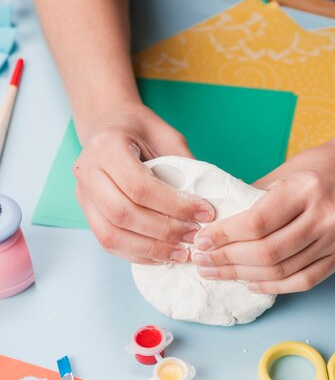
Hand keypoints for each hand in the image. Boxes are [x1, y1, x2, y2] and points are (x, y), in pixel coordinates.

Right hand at [74, 103, 214, 262]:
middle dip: (164, 231)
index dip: (174, 205)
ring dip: (151, 249)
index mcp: (106, 147)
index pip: (139, 186)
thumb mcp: (165, 135)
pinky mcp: (86, 212)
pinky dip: (138, 253)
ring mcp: (82, 195)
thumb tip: (206, 202)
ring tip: (181, 253)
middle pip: (123, 214)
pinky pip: (109, 243)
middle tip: (194, 236)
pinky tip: (163, 255)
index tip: (204, 214)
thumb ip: (184, 164)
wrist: (107, 124)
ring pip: (112, 235)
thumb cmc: (139, 129)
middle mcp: (87, 171)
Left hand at [192, 140, 334, 293]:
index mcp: (306, 189)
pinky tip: (250, 283)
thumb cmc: (320, 166)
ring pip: (282, 270)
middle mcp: (326, 216)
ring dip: (243, 276)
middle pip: (268, 251)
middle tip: (202, 262)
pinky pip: (303, 281)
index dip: (224, 236)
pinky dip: (274, 286)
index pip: (258, 222)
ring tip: (217, 274)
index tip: (201, 241)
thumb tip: (215, 223)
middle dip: (228, 260)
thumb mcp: (285, 170)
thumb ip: (252, 196)